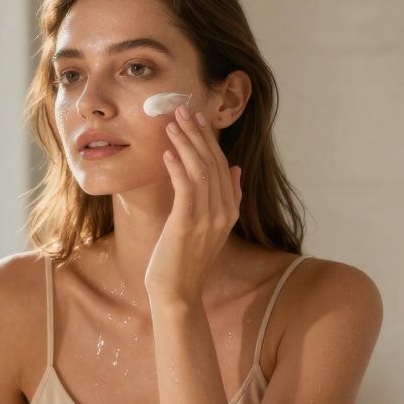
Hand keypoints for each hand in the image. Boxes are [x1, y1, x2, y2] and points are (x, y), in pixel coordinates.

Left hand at [144, 104, 242, 306]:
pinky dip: (178, 167)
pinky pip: (186, 188)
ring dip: (186, 143)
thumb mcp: (209, 227)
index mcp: (230, 211)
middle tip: (183, 110)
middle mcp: (223, 212)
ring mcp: (208, 218)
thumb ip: (226, 198)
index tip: (197, 118)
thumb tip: (235, 169)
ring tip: (172, 123)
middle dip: (198, 134)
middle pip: (213, 163)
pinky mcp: (188, 224)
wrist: (177, 293)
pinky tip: (168, 152)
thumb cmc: (185, 260)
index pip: (223, 166)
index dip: (210, 140)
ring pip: (201, 170)